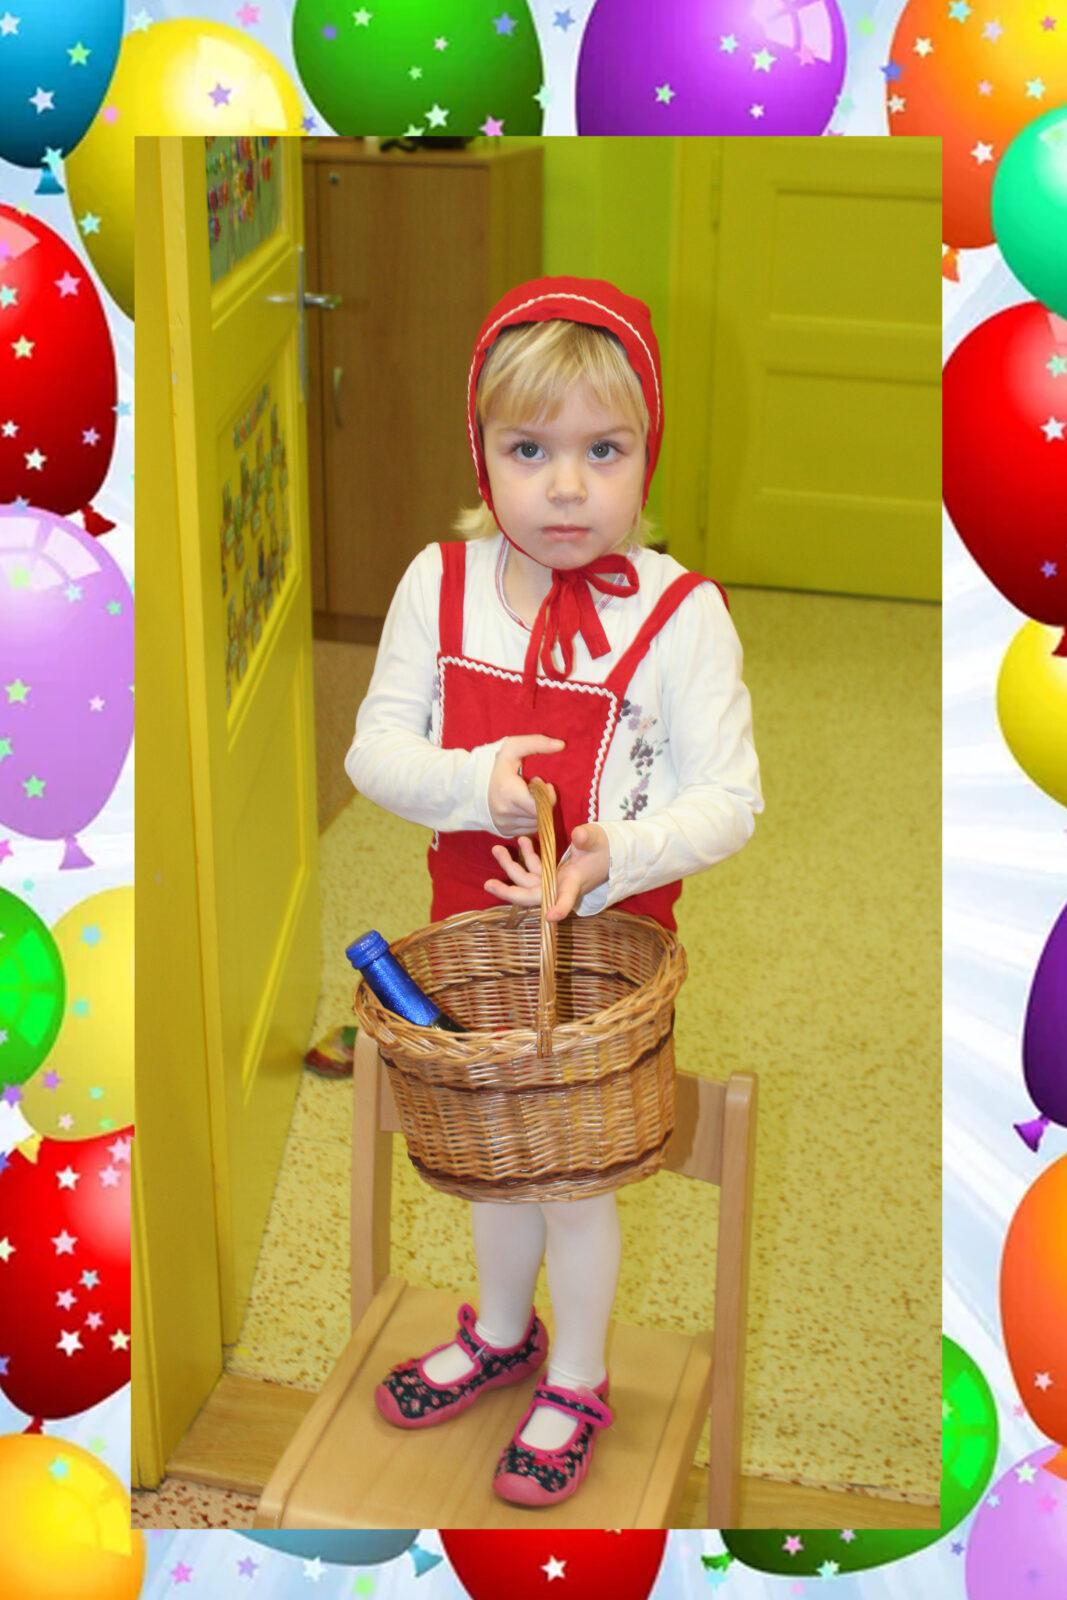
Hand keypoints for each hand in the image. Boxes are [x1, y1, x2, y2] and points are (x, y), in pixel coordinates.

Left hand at [484, 822, 610, 921]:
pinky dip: (525, 857)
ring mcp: (553, 881)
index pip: (567, 898)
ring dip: (510, 867)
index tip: (550, 916)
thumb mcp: (598, 841)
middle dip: (509, 892)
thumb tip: (578, 834)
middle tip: (488, 884)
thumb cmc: (604, 850)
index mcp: (574, 883)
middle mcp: (560, 886)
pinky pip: (533, 869)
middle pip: (532, 896)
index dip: (560, 908)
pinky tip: (521, 841)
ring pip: (527, 881)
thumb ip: (588, 838)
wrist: (607, 854)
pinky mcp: (551, 873)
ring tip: (496, 850)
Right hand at [487, 734, 564, 837]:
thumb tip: (561, 745)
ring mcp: (505, 825)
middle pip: (541, 815)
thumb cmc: (494, 764)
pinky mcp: (505, 831)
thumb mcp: (512, 748)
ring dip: (538, 811)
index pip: (542, 806)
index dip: (547, 794)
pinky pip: (528, 830)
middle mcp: (506, 813)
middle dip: (542, 801)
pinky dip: (531, 819)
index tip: (538, 782)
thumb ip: (537, 743)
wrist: (469, 783)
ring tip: (527, 796)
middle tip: (533, 788)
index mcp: (509, 793)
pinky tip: (523, 807)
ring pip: (536, 824)